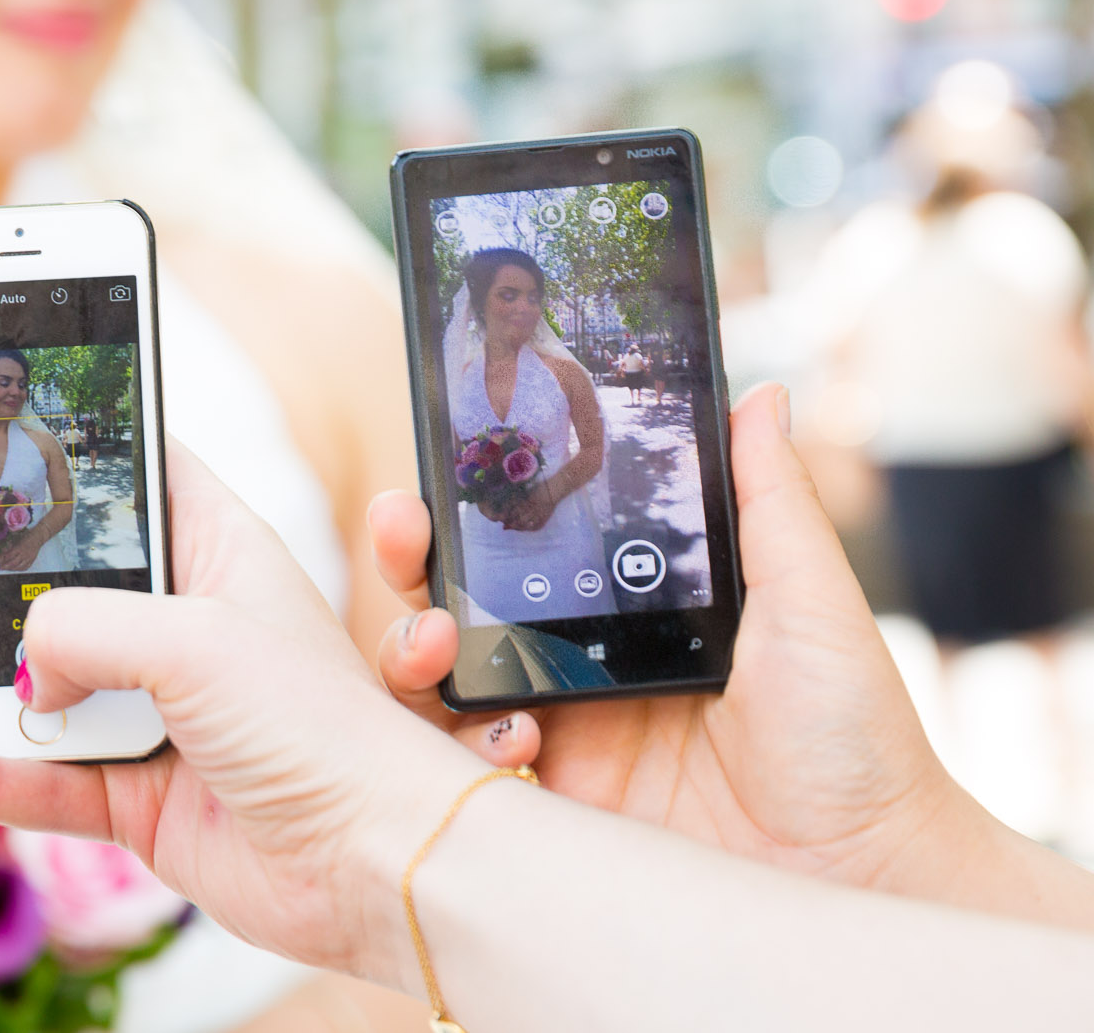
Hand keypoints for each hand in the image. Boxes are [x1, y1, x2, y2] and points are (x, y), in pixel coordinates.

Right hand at [0, 445, 488, 989]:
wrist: (376, 865)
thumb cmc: (322, 728)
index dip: (43, 453)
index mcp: (211, 552)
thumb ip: (82, 626)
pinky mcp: (133, 796)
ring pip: (19, 677)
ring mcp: (150, 712)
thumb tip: (24, 666)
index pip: (120, 476)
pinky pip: (34, 777)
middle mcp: (175, 626)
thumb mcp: (195, 636)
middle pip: (42, 575)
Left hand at [0, 532, 40, 571]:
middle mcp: (24, 554)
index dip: (3, 559)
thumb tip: (2, 552)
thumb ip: (10, 547)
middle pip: (13, 563)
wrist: (38, 537)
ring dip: (12, 569)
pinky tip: (15, 569)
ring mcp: (29, 558)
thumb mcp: (16, 539)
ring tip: (7, 568)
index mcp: (19, 547)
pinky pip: (25, 567)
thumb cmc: (26, 536)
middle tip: (0, 568)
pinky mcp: (32, 560)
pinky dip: (20, 569)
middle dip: (5, 567)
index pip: (9, 556)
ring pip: (19, 567)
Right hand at [373, 383, 1082, 921]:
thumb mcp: (811, 603)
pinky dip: (461, 741)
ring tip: (436, 641)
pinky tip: (513, 735)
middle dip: (408, 558)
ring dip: (411, 649)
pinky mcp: (548, 808)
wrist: (863, 872)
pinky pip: (463, 768)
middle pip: (455, 599)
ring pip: (437, 681)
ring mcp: (557, 735)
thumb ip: (769, 500)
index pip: (525, 539)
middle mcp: (576, 663)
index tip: (442, 460)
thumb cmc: (855, 738)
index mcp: (629, 605)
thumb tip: (760, 394)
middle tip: (402, 527)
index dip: (471, 501)